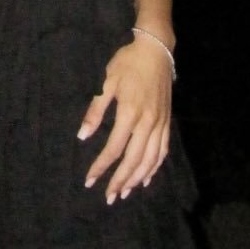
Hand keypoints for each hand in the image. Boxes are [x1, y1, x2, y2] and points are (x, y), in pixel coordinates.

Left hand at [76, 33, 172, 203]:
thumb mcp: (107, 82)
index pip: (114, 148)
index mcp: (129, 113)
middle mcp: (147, 123)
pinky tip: (145, 179)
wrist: (156, 51)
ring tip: (125, 193)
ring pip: (150, 160)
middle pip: (133, 160)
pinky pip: (162, 151)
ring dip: (137, 179)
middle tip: (109, 197)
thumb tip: (82, 136)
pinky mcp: (167, 122)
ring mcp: (160, 124)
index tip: (90, 180)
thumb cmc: (128, 63)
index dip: (101, 166)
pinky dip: (154, 168)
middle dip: (119, 180)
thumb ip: (95, 110)